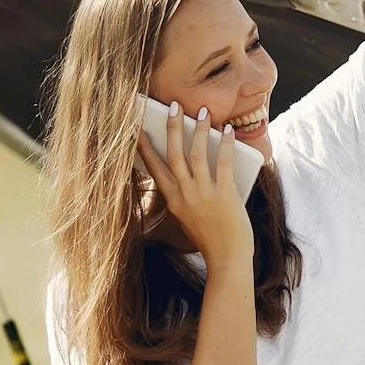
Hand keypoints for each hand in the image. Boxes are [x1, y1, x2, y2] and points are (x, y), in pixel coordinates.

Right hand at [137, 102, 254, 267]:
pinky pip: (222, 162)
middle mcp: (185, 194)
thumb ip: (185, 194)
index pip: (155, 168)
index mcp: (173, 200)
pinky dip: (225, 143)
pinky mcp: (224, 194)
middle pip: (174, 154)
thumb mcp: (187, 217)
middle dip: (172, 128)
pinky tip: (227, 130)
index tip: (138, 129)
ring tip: (201, 112)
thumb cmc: (210, 238)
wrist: (227, 258)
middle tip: (172, 106)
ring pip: (196, 154)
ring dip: (198, 130)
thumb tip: (189, 167)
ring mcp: (203, 193)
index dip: (145, 147)